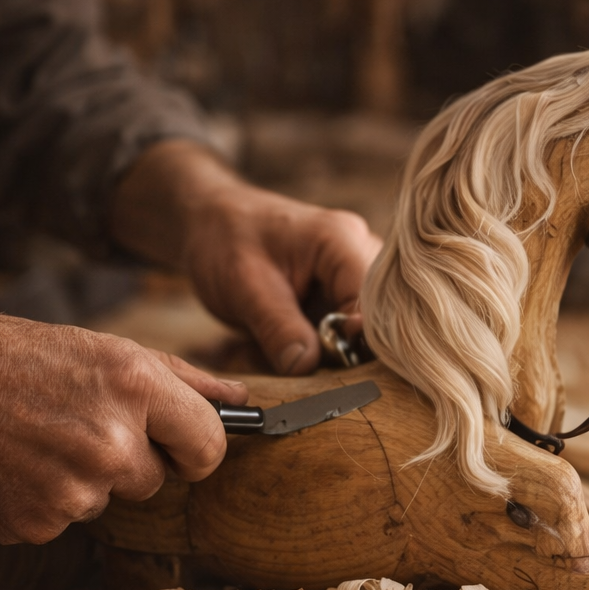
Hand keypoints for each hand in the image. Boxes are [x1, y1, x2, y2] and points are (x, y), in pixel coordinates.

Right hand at [0, 275, 245, 544]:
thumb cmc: (6, 357)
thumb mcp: (98, 347)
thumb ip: (179, 378)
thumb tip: (242, 399)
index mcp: (136, 386)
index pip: (212, 446)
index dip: (194, 447)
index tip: (175, 443)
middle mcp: (114, 441)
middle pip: (159, 479)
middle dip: (131, 460)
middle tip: (76, 426)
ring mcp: (75, 490)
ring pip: (109, 501)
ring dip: (84, 480)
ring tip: (37, 439)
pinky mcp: (39, 525)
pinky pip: (66, 523)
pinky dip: (44, 500)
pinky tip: (12, 465)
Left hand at [110, 141, 382, 374]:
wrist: (211, 222)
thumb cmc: (225, 240)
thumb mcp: (245, 287)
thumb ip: (279, 328)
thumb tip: (306, 367)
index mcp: (341, 240)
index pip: (373, 302)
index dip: (355, 340)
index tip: (322, 362)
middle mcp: (359, 251)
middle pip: (377, 316)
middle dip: (344, 348)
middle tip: (304, 360)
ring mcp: (354, 271)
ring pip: (362, 327)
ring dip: (331, 348)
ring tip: (289, 346)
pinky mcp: (341, 290)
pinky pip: (345, 328)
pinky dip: (321, 344)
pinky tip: (292, 341)